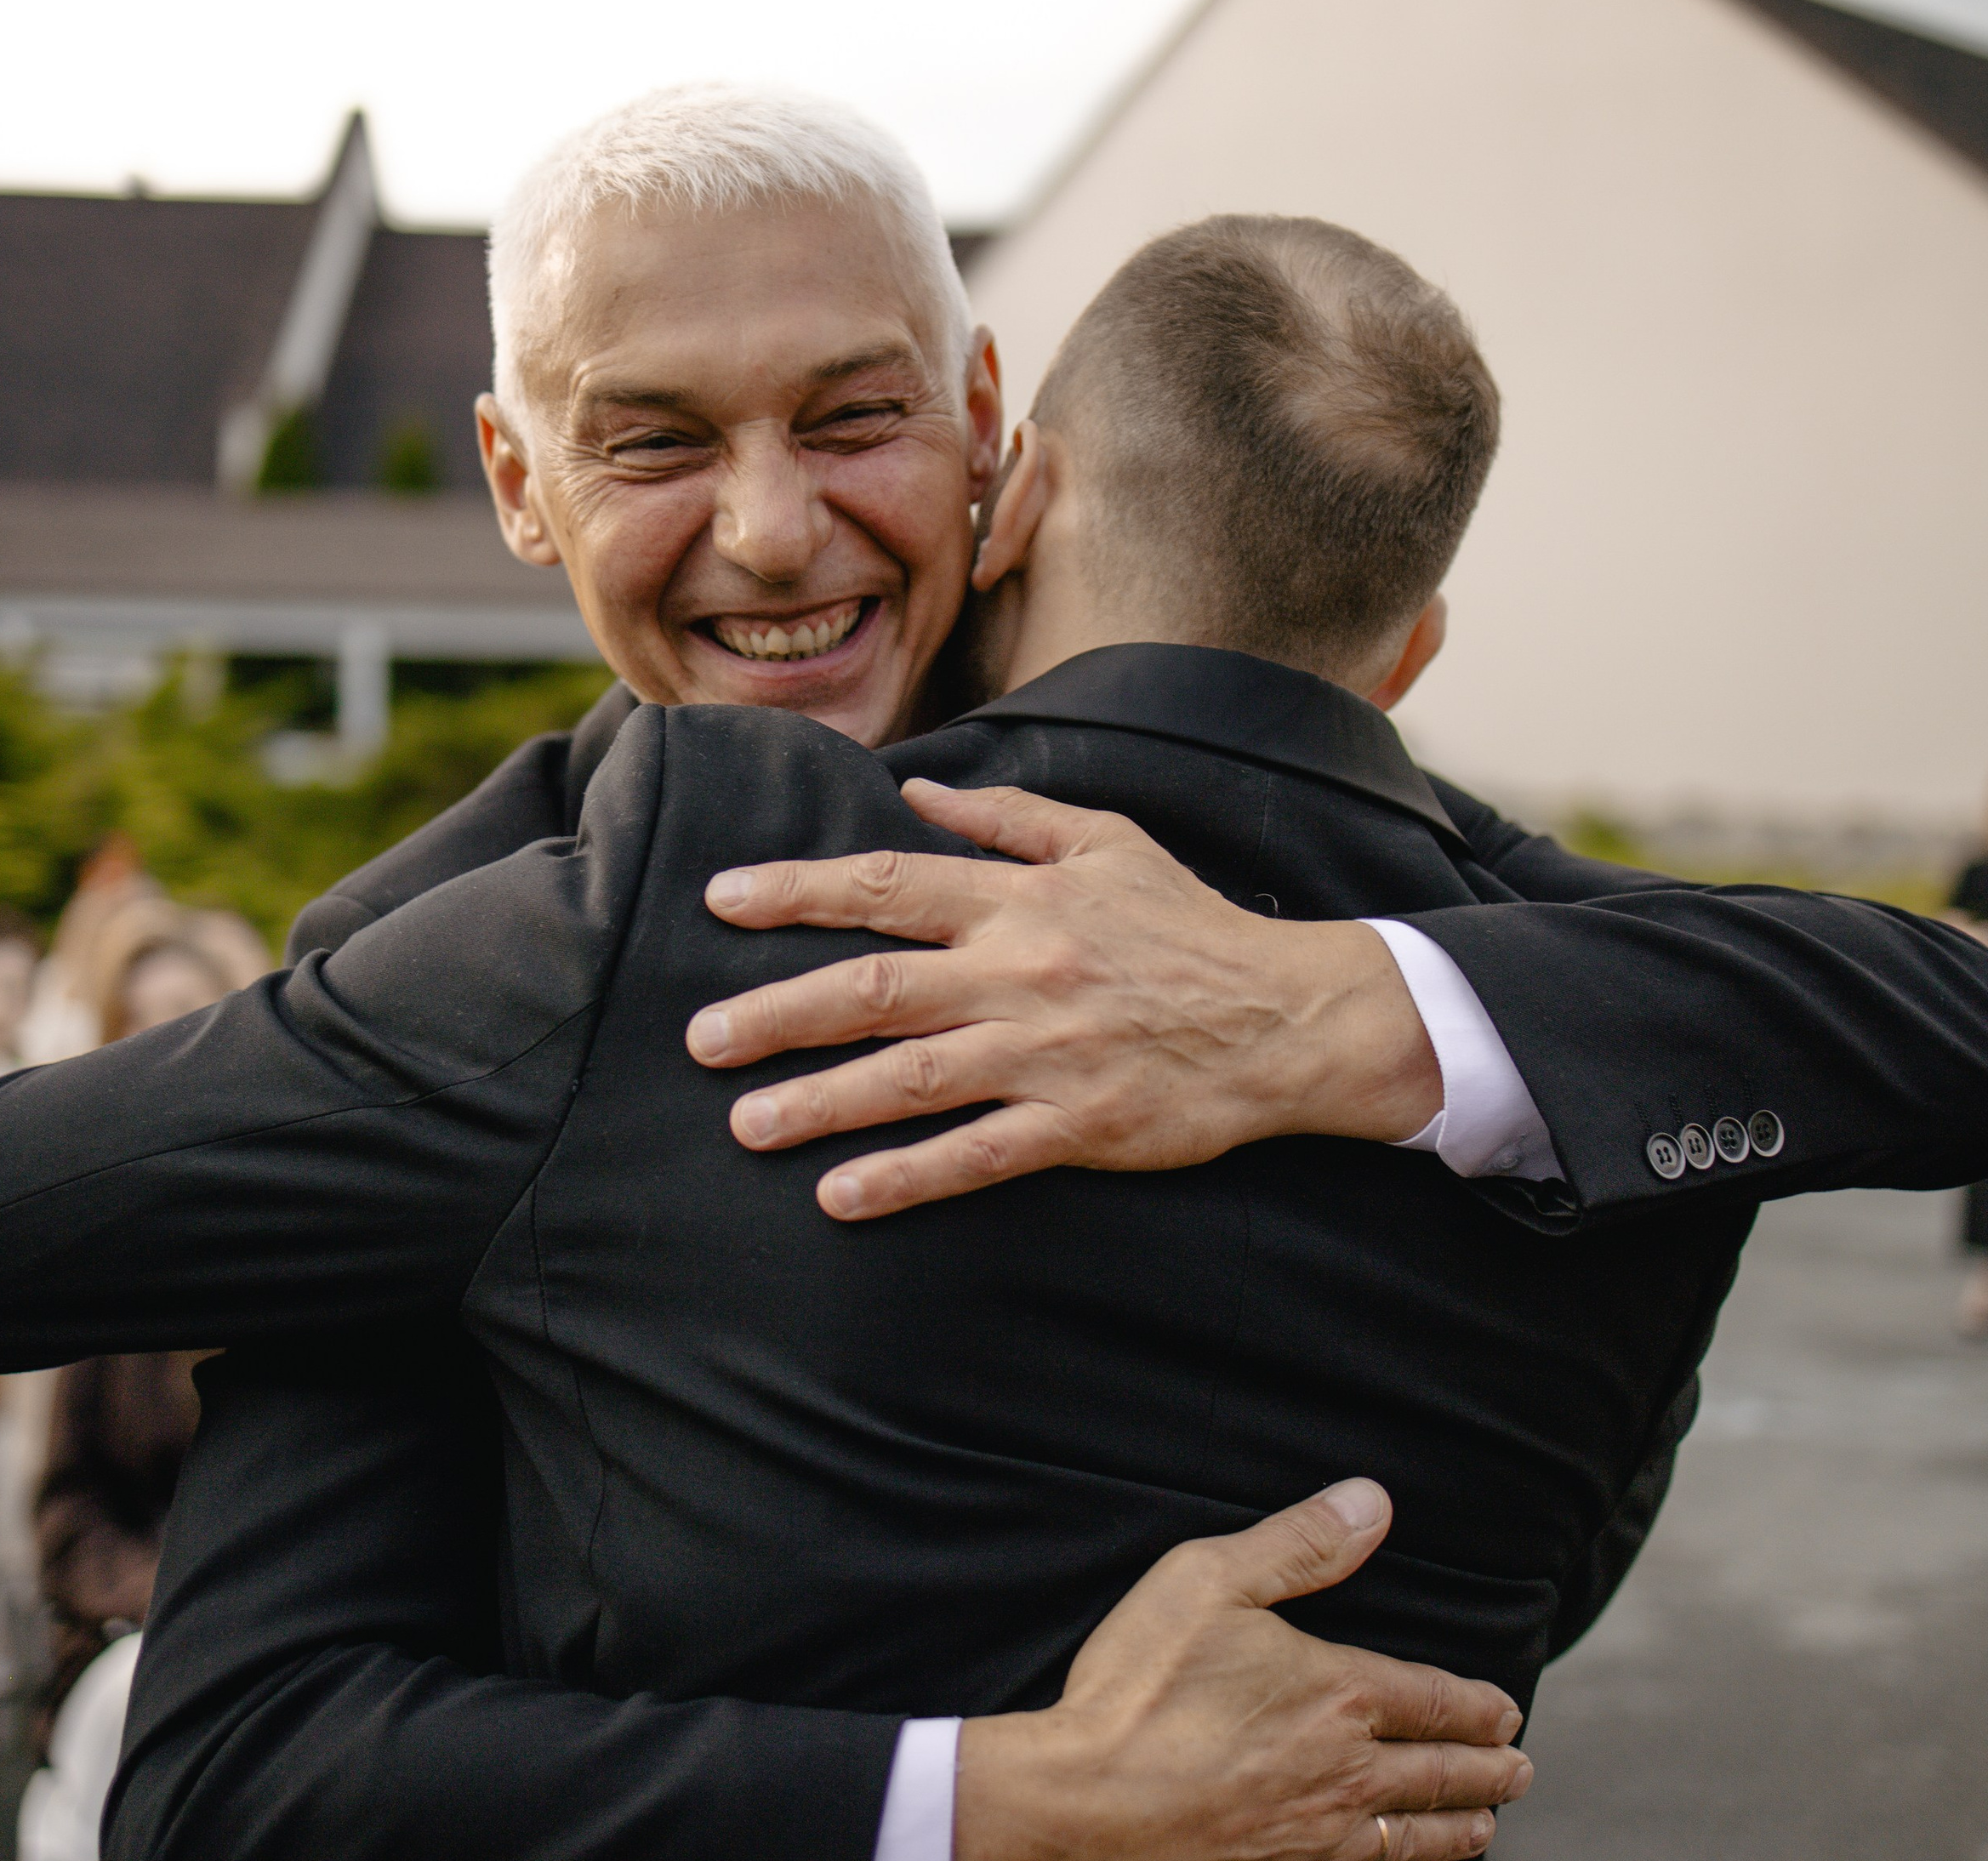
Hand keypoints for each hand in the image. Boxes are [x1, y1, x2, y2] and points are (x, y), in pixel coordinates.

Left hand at [688, 780, 1442, 1219]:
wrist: (1286, 1016)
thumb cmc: (1188, 924)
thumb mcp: (1106, 841)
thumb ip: (1005, 816)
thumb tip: (915, 791)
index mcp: (1021, 900)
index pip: (888, 885)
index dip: (798, 890)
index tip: (721, 899)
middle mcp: (1020, 972)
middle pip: (875, 988)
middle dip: (779, 1013)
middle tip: (701, 1039)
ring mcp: (1046, 1053)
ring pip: (911, 1078)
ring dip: (820, 1102)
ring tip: (746, 1124)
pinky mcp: (1078, 1123)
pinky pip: (976, 1155)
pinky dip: (907, 1176)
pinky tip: (842, 1196)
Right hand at [956, 1479, 1527, 1860]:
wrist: (1087, 1802)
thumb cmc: (1142, 1684)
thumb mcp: (1212, 1580)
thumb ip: (1300, 1543)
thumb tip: (1373, 1502)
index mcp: (1336, 1695)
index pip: (1433, 1701)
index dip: (1479, 1707)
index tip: (1509, 1711)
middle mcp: (1343, 1772)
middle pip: (1438, 1775)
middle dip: (1487, 1771)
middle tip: (1521, 1769)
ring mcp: (1314, 1836)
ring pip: (1411, 1837)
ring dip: (1458, 1828)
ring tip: (1485, 1823)